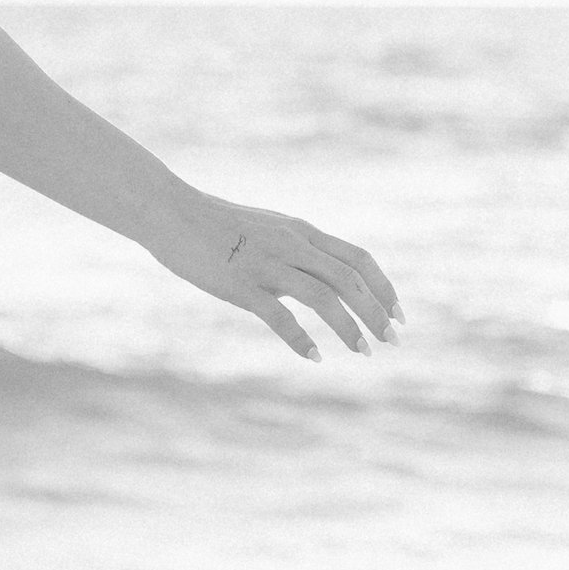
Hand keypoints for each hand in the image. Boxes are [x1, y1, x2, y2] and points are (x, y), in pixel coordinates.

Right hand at [150, 193, 401, 359]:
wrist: (170, 212)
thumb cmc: (215, 224)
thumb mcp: (267, 230)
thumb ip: (294, 252)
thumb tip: (317, 282)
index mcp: (302, 232)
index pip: (359, 259)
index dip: (384, 287)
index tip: (397, 314)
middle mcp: (292, 245)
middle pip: (350, 280)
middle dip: (376, 313)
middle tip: (391, 341)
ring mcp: (267, 263)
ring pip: (324, 296)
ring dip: (349, 327)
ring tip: (363, 352)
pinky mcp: (241, 284)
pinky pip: (280, 316)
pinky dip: (301, 339)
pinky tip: (314, 356)